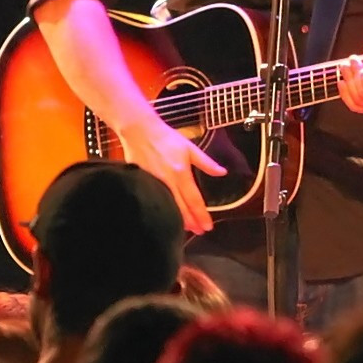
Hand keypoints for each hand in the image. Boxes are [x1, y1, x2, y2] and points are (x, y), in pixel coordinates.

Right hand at [111, 115, 226, 235]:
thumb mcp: (189, 147)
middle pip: (181, 209)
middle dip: (192, 223)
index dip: (202, 215)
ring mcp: (154, 185)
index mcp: (180, 174)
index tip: (208, 227)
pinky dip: (165, 211)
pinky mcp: (143, 184)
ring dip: (179, 220)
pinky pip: (156, 202)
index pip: (194, 200)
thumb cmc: (166, 137)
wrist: (139, 131)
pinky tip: (169, 216)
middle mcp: (168, 182)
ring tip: (188, 228)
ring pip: (169, 208)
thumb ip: (206, 162)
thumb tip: (222, 172)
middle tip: (200, 232)